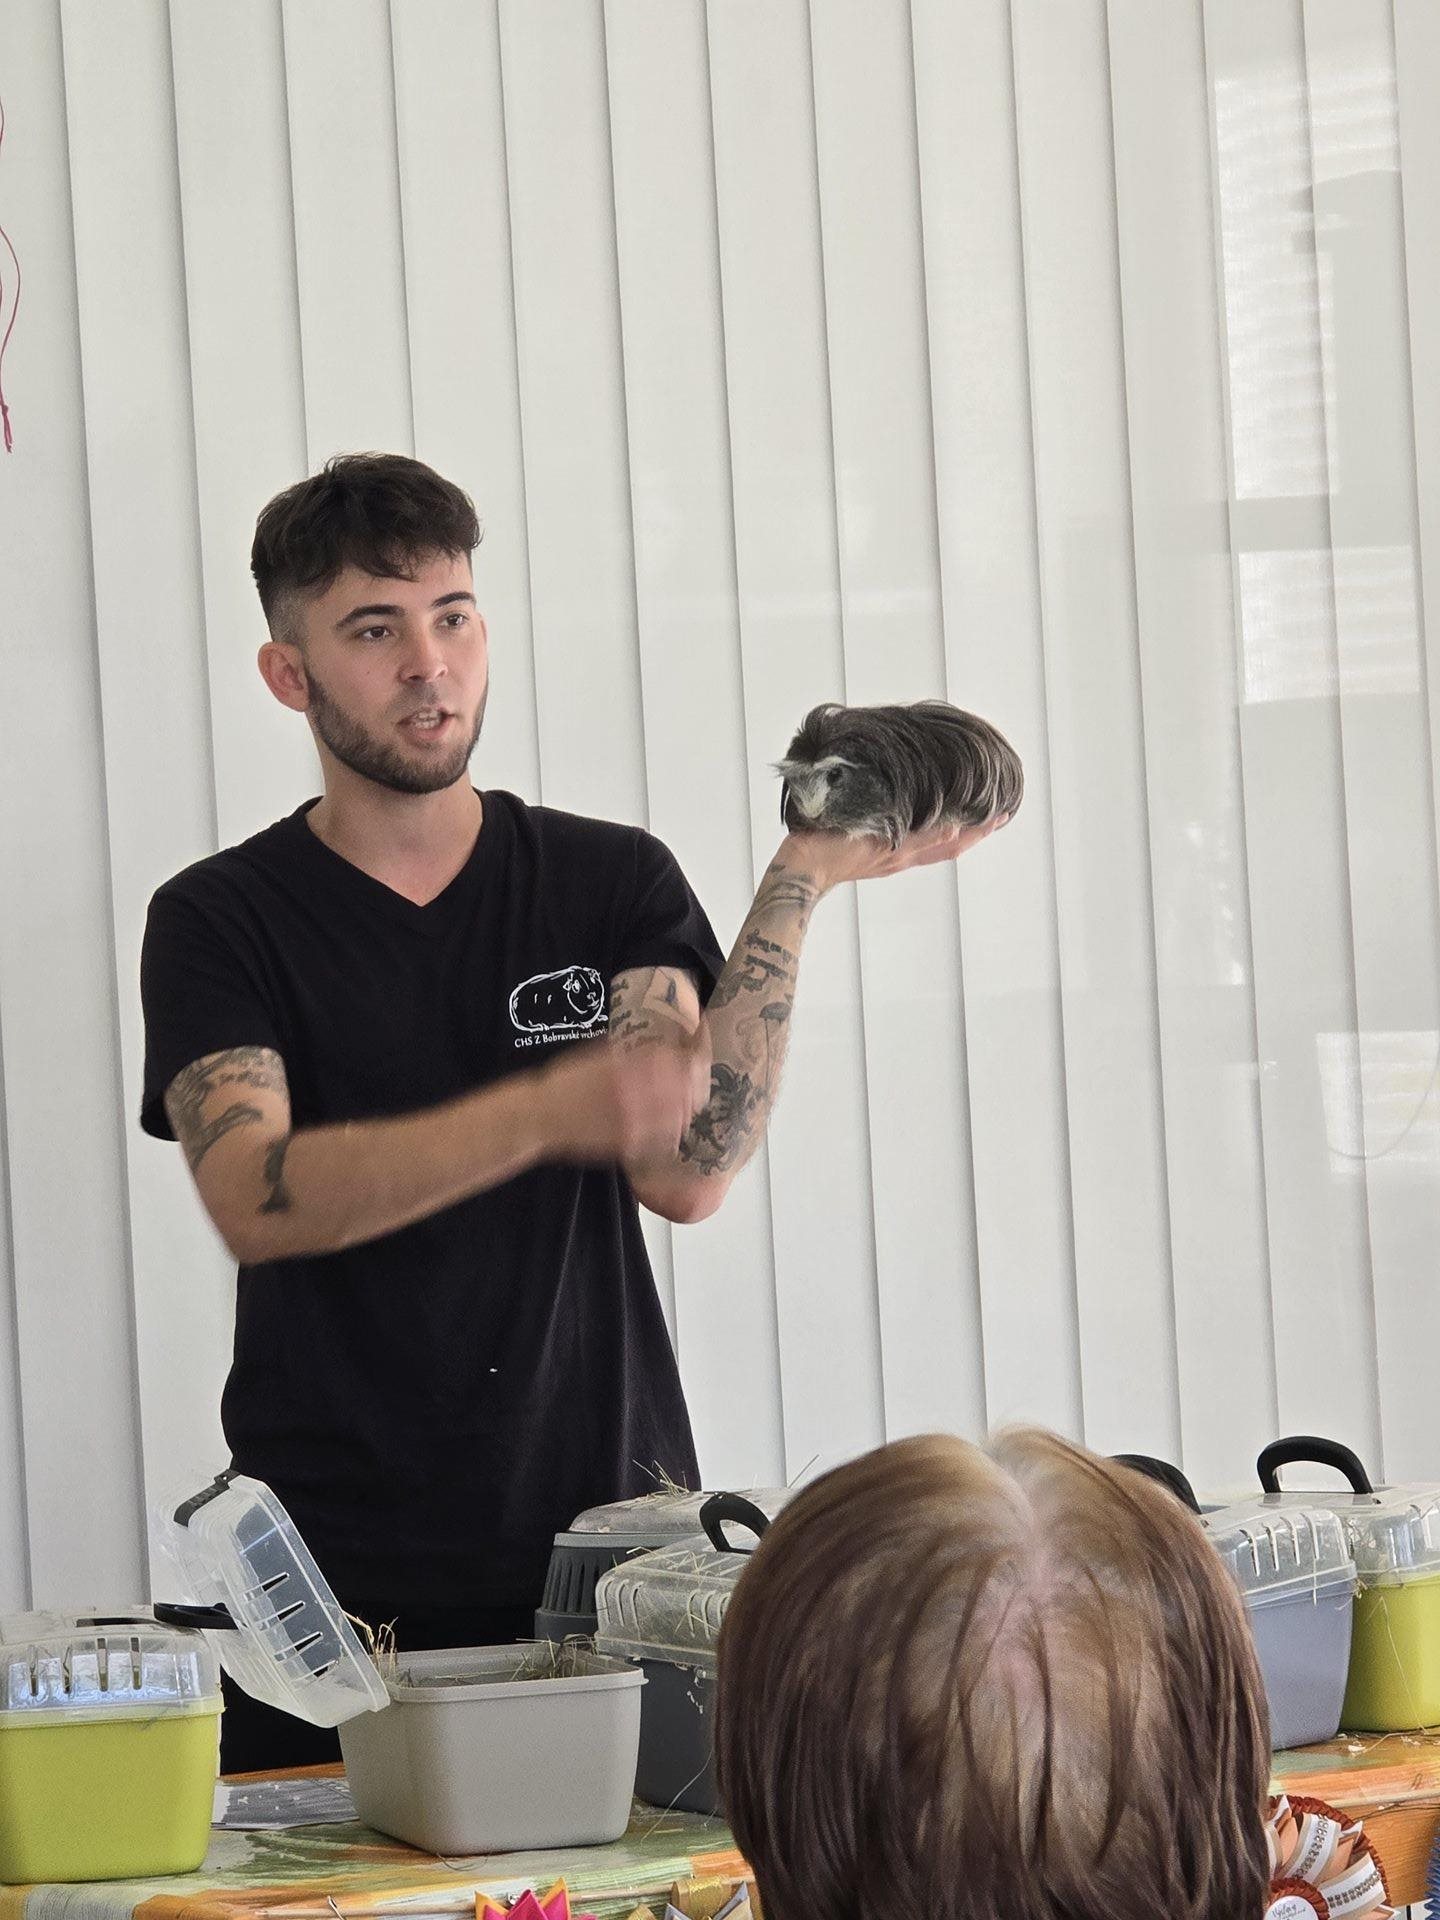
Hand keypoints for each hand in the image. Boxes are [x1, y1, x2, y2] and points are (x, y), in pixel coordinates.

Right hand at [532, 1028, 710, 1165]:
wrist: (542, 1115)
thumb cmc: (567, 1081)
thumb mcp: (599, 1053)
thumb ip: (633, 1051)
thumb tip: (664, 1044)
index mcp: (629, 1065)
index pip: (679, 1057)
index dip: (696, 1051)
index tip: (698, 1046)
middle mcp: (636, 1092)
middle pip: (689, 1086)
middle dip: (698, 1078)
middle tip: (697, 1074)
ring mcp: (635, 1121)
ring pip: (683, 1114)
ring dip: (689, 1104)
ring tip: (686, 1098)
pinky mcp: (630, 1143)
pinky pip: (666, 1138)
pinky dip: (673, 1129)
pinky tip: (669, 1122)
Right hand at [782, 812, 1009, 892]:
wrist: (799, 869)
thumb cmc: (827, 849)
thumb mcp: (873, 839)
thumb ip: (914, 837)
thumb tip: (953, 831)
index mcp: (903, 851)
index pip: (951, 842)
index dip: (977, 830)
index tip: (1002, 816)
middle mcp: (901, 857)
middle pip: (948, 847)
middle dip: (975, 833)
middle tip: (999, 816)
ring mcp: (889, 859)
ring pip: (933, 849)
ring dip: (955, 835)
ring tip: (971, 820)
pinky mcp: (876, 856)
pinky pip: (914, 847)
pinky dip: (932, 836)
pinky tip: (929, 825)